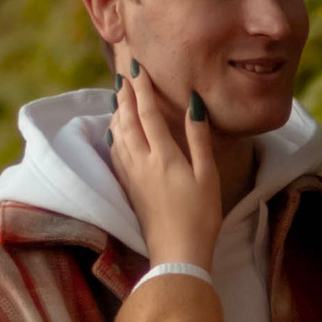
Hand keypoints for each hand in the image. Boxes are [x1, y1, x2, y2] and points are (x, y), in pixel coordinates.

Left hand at [110, 63, 224, 269]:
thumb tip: (192, 105)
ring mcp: (132, 176)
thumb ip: (198, 138)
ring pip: (118, 136)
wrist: (177, 252)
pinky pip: (116, 153)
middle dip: (125, 96)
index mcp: (163, 156)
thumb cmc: (201, 215)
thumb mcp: (208, 175)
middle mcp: (142, 162)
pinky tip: (114, 132)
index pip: (147, 114)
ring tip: (119, 96)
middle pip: (127, 121)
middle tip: (123, 75)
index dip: (142, 89)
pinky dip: (114, 135)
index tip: (138, 68)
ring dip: (118, 113)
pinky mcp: (129, 188)